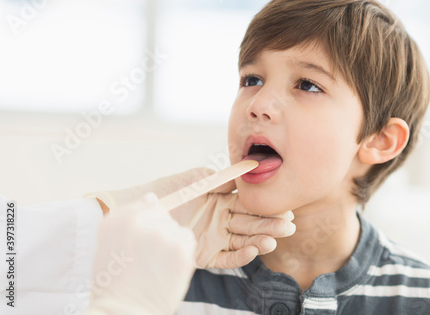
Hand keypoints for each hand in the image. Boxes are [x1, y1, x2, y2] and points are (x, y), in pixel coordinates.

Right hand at [84, 194, 195, 314]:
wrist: (125, 311)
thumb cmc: (115, 283)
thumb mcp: (108, 244)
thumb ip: (127, 217)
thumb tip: (152, 198)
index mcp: (117, 219)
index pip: (147, 204)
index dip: (148, 223)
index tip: (143, 241)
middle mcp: (138, 221)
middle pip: (162, 215)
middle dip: (159, 232)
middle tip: (149, 258)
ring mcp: (161, 232)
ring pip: (175, 228)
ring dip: (171, 242)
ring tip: (158, 265)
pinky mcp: (180, 246)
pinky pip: (187, 238)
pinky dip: (183, 250)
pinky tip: (169, 267)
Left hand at [86, 168, 295, 268]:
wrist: (140, 212)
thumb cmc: (167, 190)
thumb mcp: (195, 179)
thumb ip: (220, 179)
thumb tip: (246, 171)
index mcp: (223, 200)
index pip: (251, 204)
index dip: (268, 206)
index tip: (285, 207)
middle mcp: (222, 220)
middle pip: (251, 223)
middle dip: (270, 225)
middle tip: (288, 226)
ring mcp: (215, 238)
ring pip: (243, 240)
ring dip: (259, 240)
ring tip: (273, 240)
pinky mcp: (205, 255)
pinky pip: (226, 257)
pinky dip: (240, 255)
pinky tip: (252, 250)